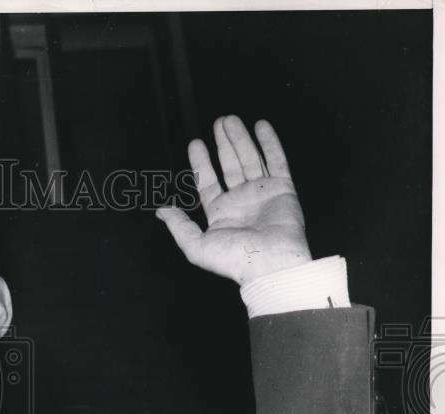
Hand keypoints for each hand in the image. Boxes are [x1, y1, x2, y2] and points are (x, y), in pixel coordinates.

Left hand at [156, 115, 311, 285]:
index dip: (201, 163)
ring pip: (250, 158)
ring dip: (240, 138)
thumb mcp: (195, 245)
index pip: (208, 182)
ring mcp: (262, 193)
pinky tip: (261, 126)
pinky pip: (276, 161)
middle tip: (218, 122)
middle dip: (223, 143)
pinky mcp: (283, 189)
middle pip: (229, 165)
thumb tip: (161, 211)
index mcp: (221, 213)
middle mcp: (241, 201)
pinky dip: (269, 143)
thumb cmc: (233, 259)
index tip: (194, 143)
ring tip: (230, 119)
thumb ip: (178, 226)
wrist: (270, 263)